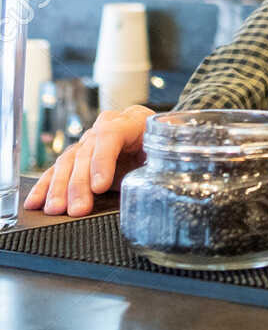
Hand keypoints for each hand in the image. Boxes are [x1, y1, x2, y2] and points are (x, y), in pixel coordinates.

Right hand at [22, 104, 155, 216]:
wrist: (164, 139)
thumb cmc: (167, 147)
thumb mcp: (169, 154)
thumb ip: (160, 165)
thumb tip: (152, 185)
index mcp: (134, 120)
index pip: (111, 135)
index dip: (102, 161)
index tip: (100, 187)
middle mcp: (108, 125)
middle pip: (87, 151)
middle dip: (79, 183)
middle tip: (77, 208)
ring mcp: (91, 139)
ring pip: (69, 161)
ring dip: (60, 187)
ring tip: (56, 209)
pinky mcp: (80, 155)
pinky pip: (58, 169)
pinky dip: (47, 186)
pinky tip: (37, 201)